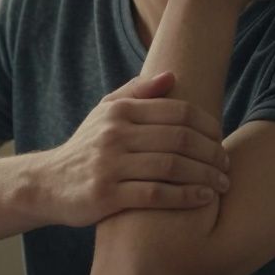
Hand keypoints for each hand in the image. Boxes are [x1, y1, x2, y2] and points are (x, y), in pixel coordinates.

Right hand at [32, 71, 230, 227]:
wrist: (47, 183)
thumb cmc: (86, 147)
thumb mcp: (104, 113)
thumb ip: (137, 93)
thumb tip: (172, 75)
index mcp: (119, 111)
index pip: (177, 112)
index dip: (207, 125)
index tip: (221, 139)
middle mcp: (114, 134)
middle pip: (179, 139)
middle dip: (211, 152)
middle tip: (227, 164)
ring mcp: (109, 165)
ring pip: (171, 166)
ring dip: (205, 175)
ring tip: (222, 183)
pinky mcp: (106, 195)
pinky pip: (156, 194)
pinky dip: (185, 196)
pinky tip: (203, 198)